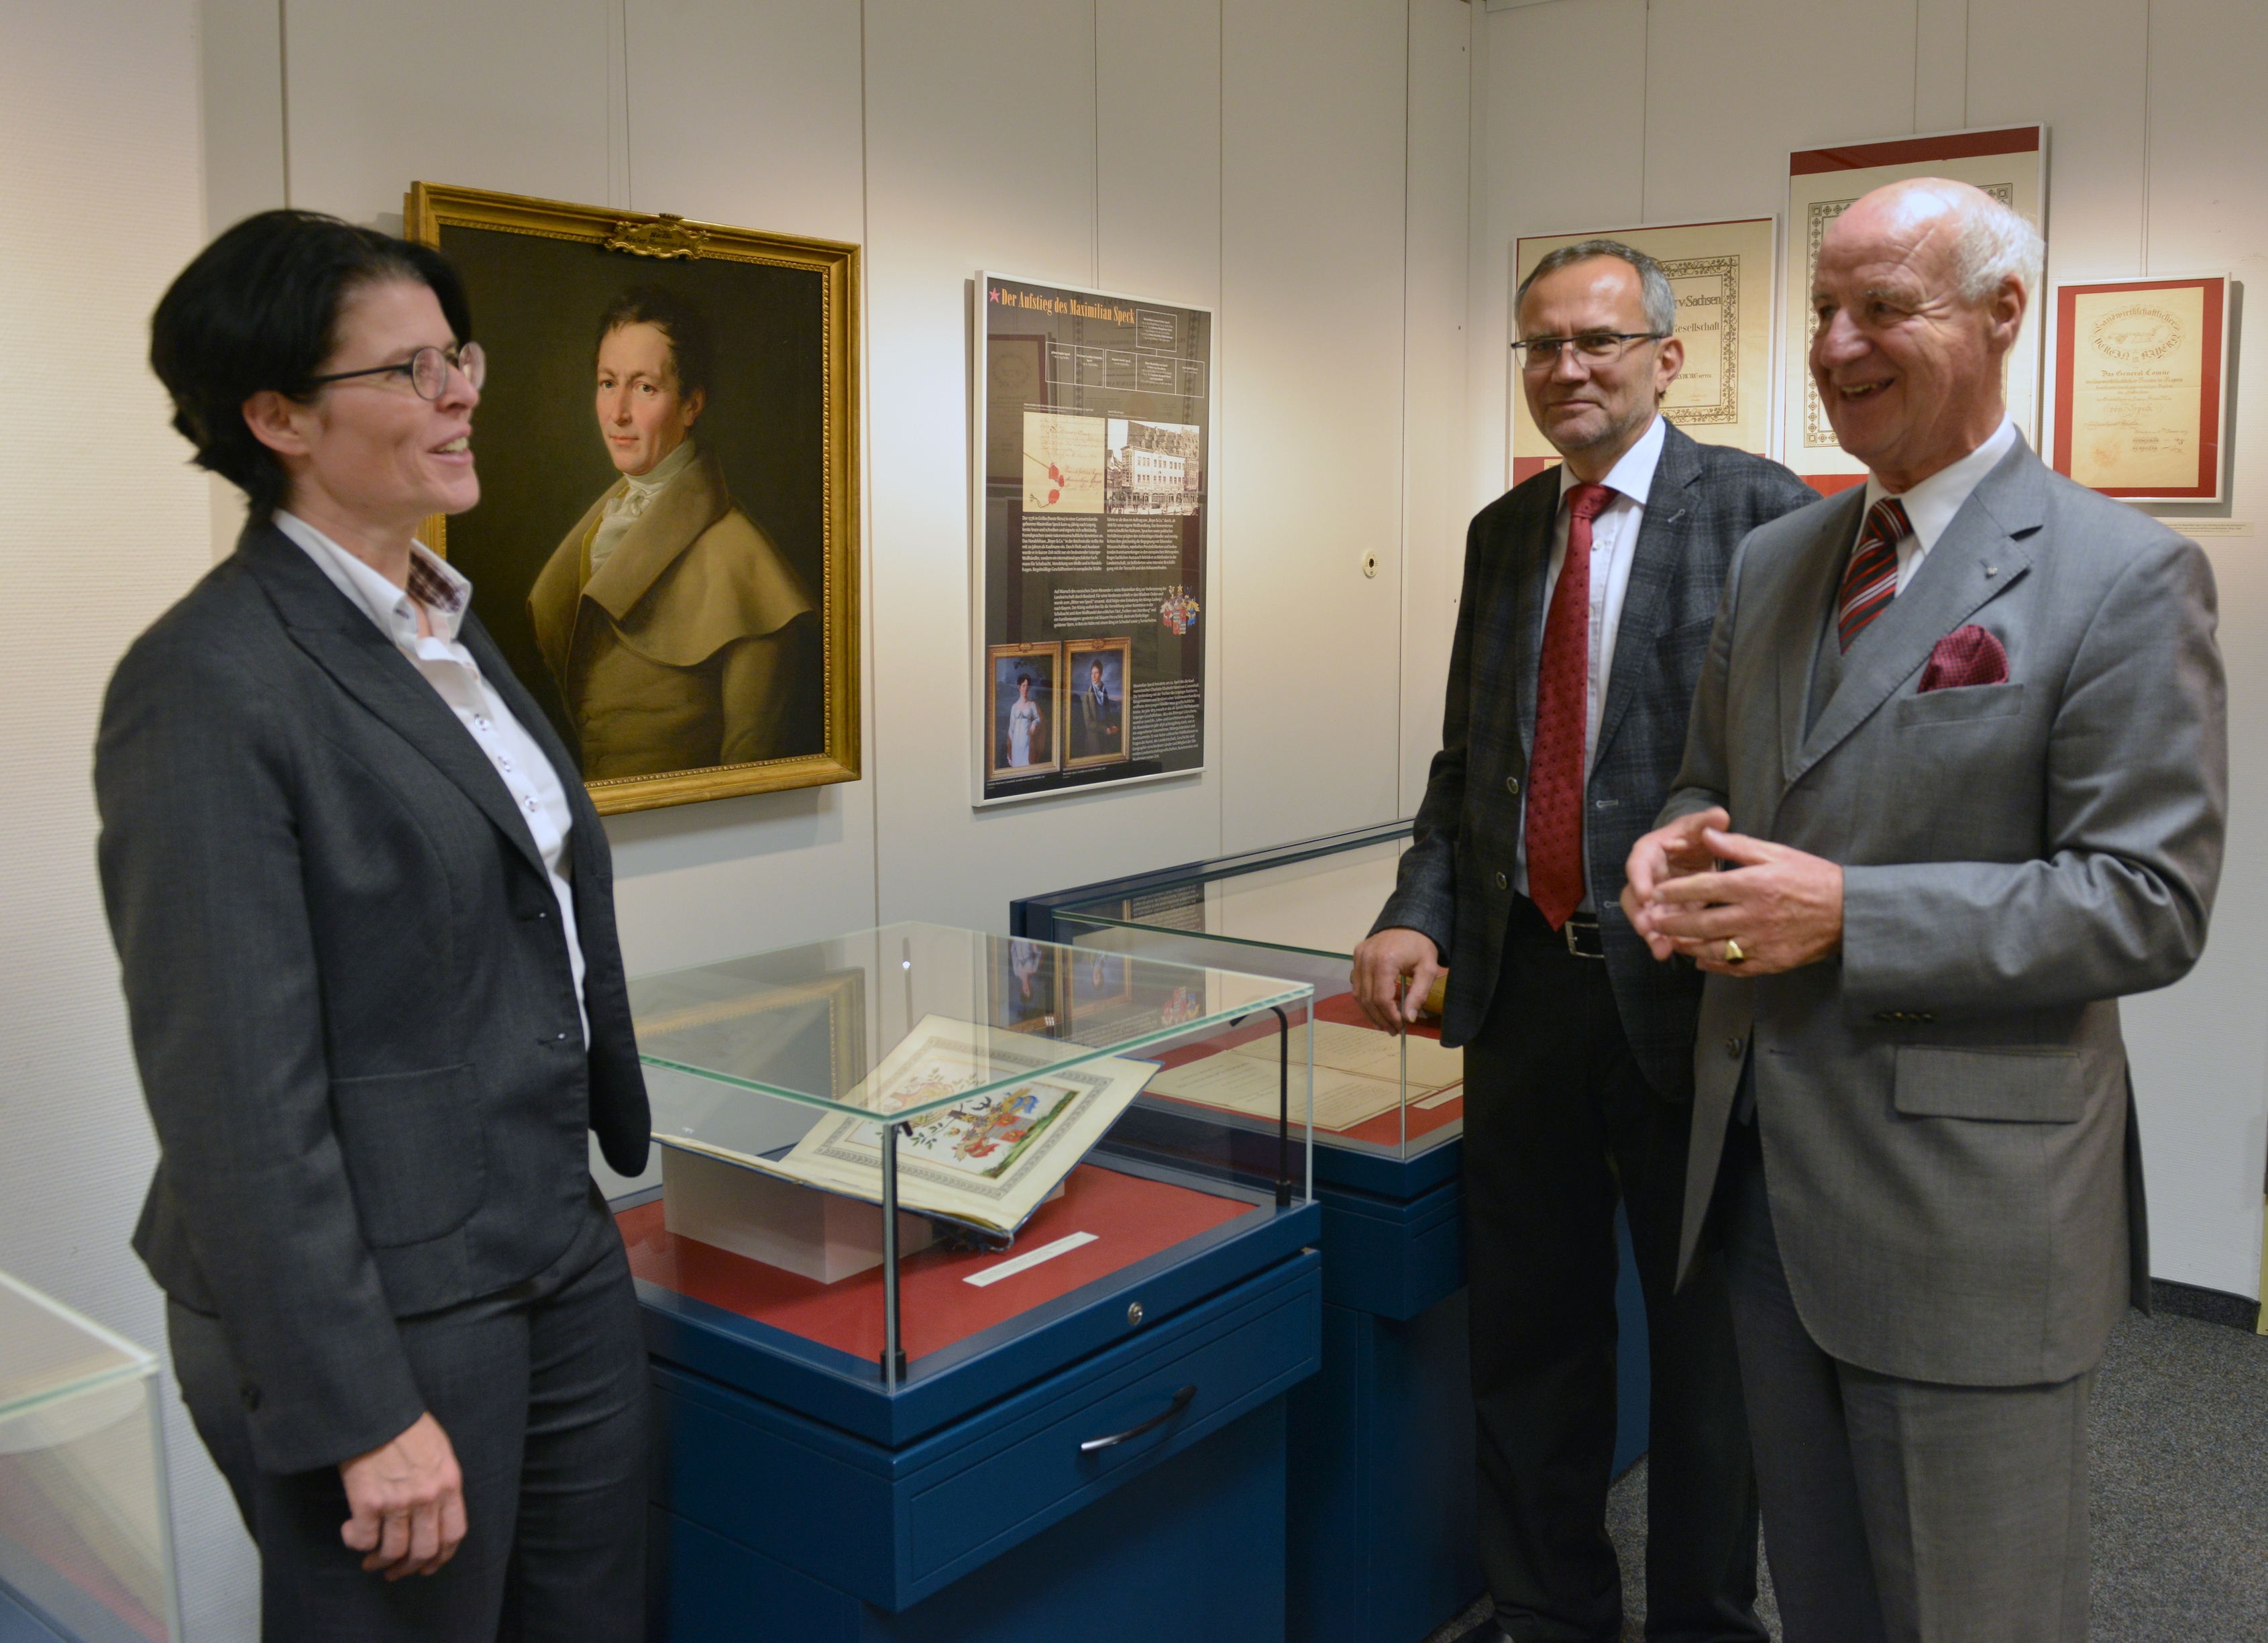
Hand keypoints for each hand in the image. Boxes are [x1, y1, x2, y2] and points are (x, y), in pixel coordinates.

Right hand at [339, 1412, 465, 1579]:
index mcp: (449, 1483)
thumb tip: (435, 1514)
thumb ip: (441, 1482)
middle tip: (395, 1570)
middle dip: (408, 1567)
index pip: (454, 1533)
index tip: (428, 1565)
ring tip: (371, 1560)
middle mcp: (427, 1496)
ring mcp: (398, 1501)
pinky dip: (355, 1542)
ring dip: (379, 1562)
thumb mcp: (440, 1450)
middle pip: (424, 1550)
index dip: (441, 1557)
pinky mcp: (367, 1502)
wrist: (375, 1409)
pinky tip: (350, 1532)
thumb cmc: (406, 1426)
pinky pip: (363, 1540)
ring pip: (393, 1551)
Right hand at [1349, 927, 1443, 1032]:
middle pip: (1368, 999)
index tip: (1400, 1027)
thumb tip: (1409, 1019)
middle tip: (1392, 1030)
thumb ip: (1418, 995)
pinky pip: (1356, 984)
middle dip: (1380, 1018)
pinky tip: (1375, 1009)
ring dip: (1370, 1012)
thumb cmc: (1421, 945)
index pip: (1381, 998)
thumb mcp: (1427, 969)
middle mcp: (1367, 958)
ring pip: (1358, 994)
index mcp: (1385, 961)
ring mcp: (1359, 956)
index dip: (1389, 1016)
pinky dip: (1364, 1000)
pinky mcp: (1357, 955)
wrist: (1410, 921)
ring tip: (1383, 1024)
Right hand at [1621, 808, 1730, 959]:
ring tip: (1661, 950)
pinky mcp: (1666, 913)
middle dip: (1639, 914)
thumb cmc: (1694, 834)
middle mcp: (1645, 877)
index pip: (1638, 863)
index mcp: (1649, 852)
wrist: (1696, 849)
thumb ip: (1708, 821)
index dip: (1639, 878)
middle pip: (1635, 897)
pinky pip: (1661, 929)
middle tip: (1646, 928)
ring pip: (1646, 918)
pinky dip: (1665, 941)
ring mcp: (1654, 898)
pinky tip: (1672, 953)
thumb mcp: (1700, 825)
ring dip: (1651, 935)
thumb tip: (1719, 817)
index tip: (1646, 894)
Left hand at [1633, 826, 1843, 975]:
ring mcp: (1762, 943)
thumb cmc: (1812, 877)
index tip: (1658, 893)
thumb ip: (1737, 845)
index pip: (1703, 888)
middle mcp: (1754, 916)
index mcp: (1753, 885)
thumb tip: (1706, 833)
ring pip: (1713, 950)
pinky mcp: (1771, 962)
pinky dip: (1713, 966)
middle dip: (1672, 924)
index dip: (1676, 891)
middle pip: (1701, 924)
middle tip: (1654, 921)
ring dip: (1688, 947)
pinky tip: (1700, 960)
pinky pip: (1734, 968)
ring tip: (1671, 940)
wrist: (1848, 912)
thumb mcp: (1776, 853)